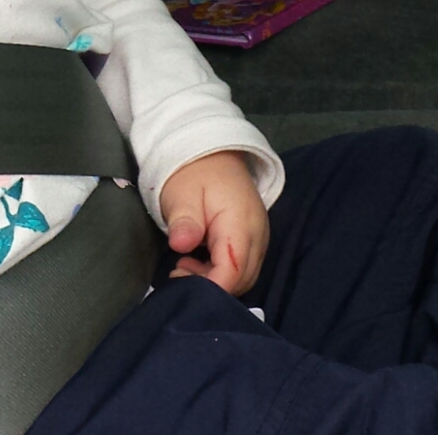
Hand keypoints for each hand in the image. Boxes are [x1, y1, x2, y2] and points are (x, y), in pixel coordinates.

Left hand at [158, 150, 268, 295]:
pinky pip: (244, 265)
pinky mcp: (254, 237)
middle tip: (178, 272)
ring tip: (184, 266)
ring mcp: (259, 236)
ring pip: (245, 276)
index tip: (179, 279)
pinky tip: (198, 261)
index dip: (209, 285)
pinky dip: (222, 271)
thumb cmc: (193, 173)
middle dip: (211, 286)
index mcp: (240, 223)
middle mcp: (257, 234)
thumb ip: (184, 221)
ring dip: (216, 279)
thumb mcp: (181, 193)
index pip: (233, 271)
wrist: (213, 153)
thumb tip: (181, 244)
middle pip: (243, 280)